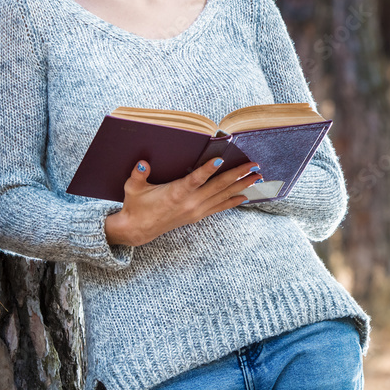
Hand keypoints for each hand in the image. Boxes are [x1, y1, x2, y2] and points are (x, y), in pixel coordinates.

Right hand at [105, 157, 261, 246]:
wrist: (138, 229)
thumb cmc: (136, 205)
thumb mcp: (133, 188)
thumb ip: (138, 174)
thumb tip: (142, 163)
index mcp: (176, 193)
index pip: (195, 179)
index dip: (208, 169)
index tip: (221, 159)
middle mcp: (190, 203)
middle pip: (218, 187)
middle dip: (238, 175)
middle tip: (254, 165)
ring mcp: (196, 210)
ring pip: (223, 196)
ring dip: (241, 186)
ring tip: (257, 177)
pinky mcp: (197, 216)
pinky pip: (219, 207)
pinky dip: (233, 201)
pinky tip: (245, 196)